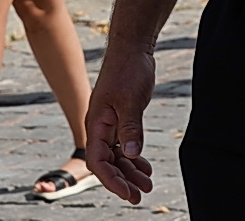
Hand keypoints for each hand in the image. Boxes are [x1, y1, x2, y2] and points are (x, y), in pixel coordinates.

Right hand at [85, 44, 157, 203]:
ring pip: (117, 156)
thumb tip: (130, 155)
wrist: (133, 48)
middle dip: (122, 181)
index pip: (98, 161)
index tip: (128, 194)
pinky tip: (144, 166)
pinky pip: (123, 145)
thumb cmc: (128, 70)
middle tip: (140, 196)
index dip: (112, 181)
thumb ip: (130, 128)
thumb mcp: (130, 100)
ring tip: (147, 184)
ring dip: (130, 171)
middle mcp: (100, 126)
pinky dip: (133, 157)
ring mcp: (110, 123)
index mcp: (96, 123)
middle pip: (107, 163)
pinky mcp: (120, 119)